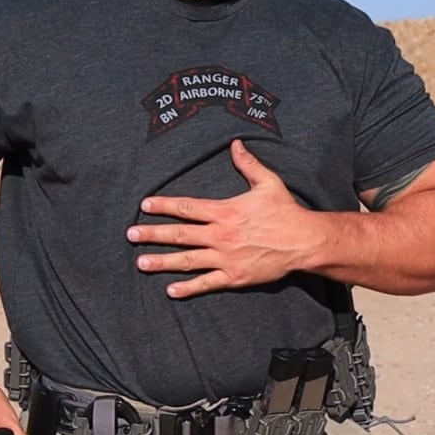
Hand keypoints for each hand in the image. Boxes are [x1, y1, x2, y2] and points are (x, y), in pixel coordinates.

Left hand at [126, 139, 316, 298]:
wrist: (304, 242)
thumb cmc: (286, 212)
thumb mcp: (268, 183)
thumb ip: (248, 164)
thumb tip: (235, 144)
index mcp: (224, 211)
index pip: (187, 207)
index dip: (164, 205)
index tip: (144, 205)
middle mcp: (220, 235)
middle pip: (179, 234)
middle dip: (152, 234)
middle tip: (130, 235)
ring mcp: (225, 258)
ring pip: (187, 261)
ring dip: (162, 262)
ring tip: (141, 263)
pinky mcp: (235, 277)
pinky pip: (207, 284)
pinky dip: (188, 288)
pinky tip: (170, 290)